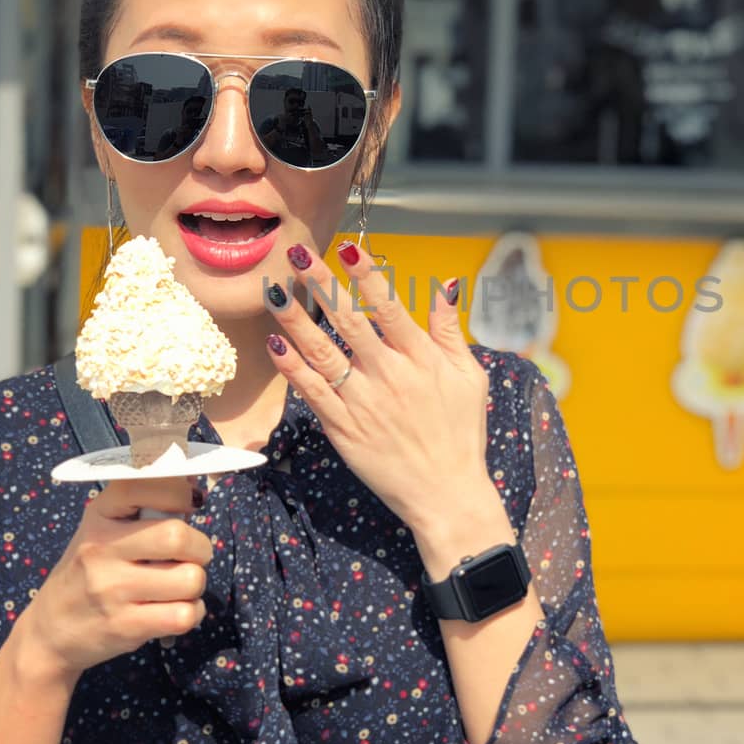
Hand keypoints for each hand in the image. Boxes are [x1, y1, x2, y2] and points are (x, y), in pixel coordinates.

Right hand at [16, 475, 213, 683]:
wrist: (49, 631)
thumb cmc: (87, 573)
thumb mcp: (101, 529)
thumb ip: (144, 507)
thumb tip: (194, 486)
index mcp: (99, 516)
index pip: (146, 484)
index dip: (180, 492)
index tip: (190, 503)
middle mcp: (101, 549)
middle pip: (177, 536)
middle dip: (199, 547)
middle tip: (190, 555)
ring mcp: (111, 590)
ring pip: (190, 579)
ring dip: (195, 584)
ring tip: (178, 586)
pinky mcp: (124, 627)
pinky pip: (184, 615)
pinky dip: (191, 613)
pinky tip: (174, 609)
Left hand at [266, 241, 505, 560]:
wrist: (446, 494)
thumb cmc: (461, 433)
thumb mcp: (469, 376)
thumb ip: (450, 329)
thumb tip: (446, 284)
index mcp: (421, 360)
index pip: (390, 307)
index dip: (368, 276)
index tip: (348, 249)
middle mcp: (389, 376)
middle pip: (350, 322)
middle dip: (322, 285)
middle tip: (297, 254)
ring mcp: (362, 403)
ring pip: (323, 353)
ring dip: (296, 320)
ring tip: (274, 291)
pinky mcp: (343, 429)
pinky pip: (312, 393)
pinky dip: (292, 369)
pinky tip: (275, 344)